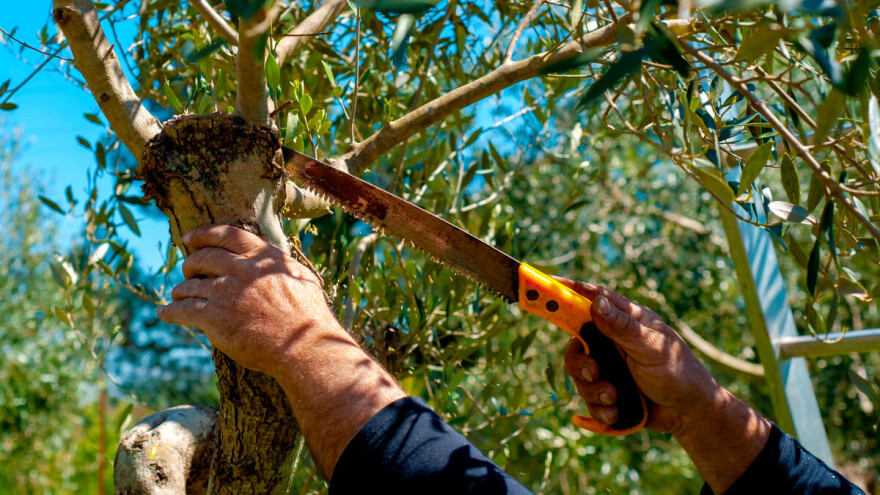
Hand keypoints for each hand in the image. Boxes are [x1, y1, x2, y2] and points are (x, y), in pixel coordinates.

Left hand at [156, 224, 335, 376]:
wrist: (304, 347)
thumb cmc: (309, 317)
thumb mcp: (302, 278)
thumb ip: (280, 266)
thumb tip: (271, 260)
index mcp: (262, 256)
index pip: (226, 234)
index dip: (203, 234)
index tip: (189, 238)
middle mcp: (241, 269)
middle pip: (203, 258)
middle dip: (190, 264)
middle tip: (187, 270)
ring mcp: (225, 292)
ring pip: (189, 285)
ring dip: (180, 290)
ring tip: (177, 296)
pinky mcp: (213, 317)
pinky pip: (182, 310)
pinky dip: (170, 311)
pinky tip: (164, 312)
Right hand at [559, 280, 771, 492]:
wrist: (689, 413)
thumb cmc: (678, 372)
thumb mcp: (652, 347)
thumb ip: (622, 327)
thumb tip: (595, 301)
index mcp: (625, 320)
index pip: (592, 298)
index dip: (567, 291)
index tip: (545, 284)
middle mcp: (613, 340)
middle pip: (575, 341)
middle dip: (580, 361)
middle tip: (593, 371)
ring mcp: (609, 365)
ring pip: (579, 372)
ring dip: (593, 389)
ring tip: (614, 396)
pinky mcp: (607, 389)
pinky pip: (588, 397)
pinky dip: (600, 407)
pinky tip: (617, 410)